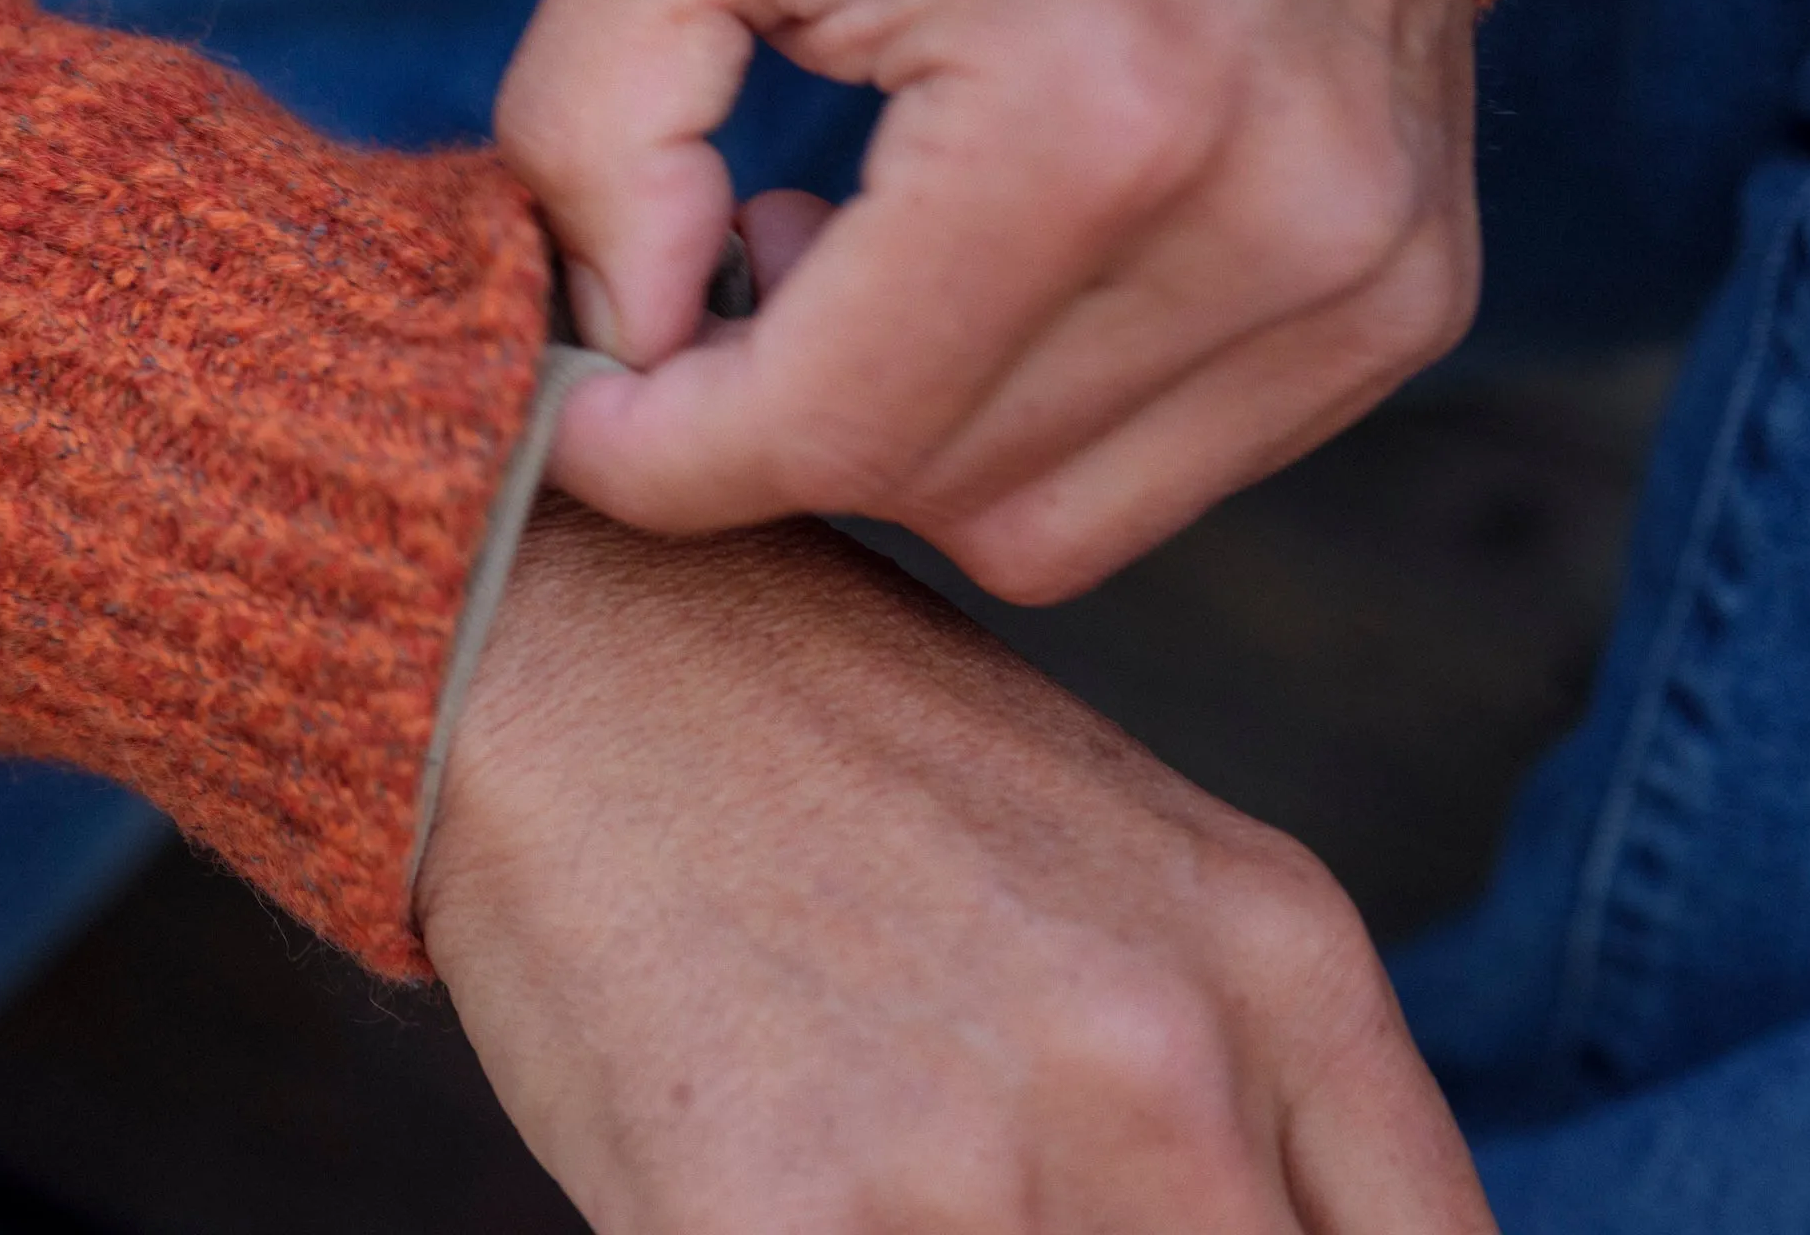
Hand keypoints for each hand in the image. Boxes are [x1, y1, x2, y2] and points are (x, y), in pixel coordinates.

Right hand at [418, 504, 1492, 1232]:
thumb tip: (1255, 1228)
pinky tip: (756, 1191)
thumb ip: (1234, 1065)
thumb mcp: (1102, 853)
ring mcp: (973, 1157)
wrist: (535, 634)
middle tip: (980, 1188)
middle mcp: (1163, 1064)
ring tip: (872, 1176)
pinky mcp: (773, 1221)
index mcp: (1273, 956)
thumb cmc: (798, 735)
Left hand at [494, 0, 1478, 599]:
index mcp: (1092, 111)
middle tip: (717, 246)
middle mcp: (1275, 222)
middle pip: (929, 486)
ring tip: (853, 230)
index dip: (657, 453)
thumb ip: (588, 133)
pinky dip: (1027, 405)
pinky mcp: (1410, 294)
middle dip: (772, 416)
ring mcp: (1371, 274)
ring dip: (903, 423)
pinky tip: (978, 244)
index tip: (575, 397)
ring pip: (1044, 521)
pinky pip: (1160, 470)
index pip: (830, 431)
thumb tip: (618, 352)